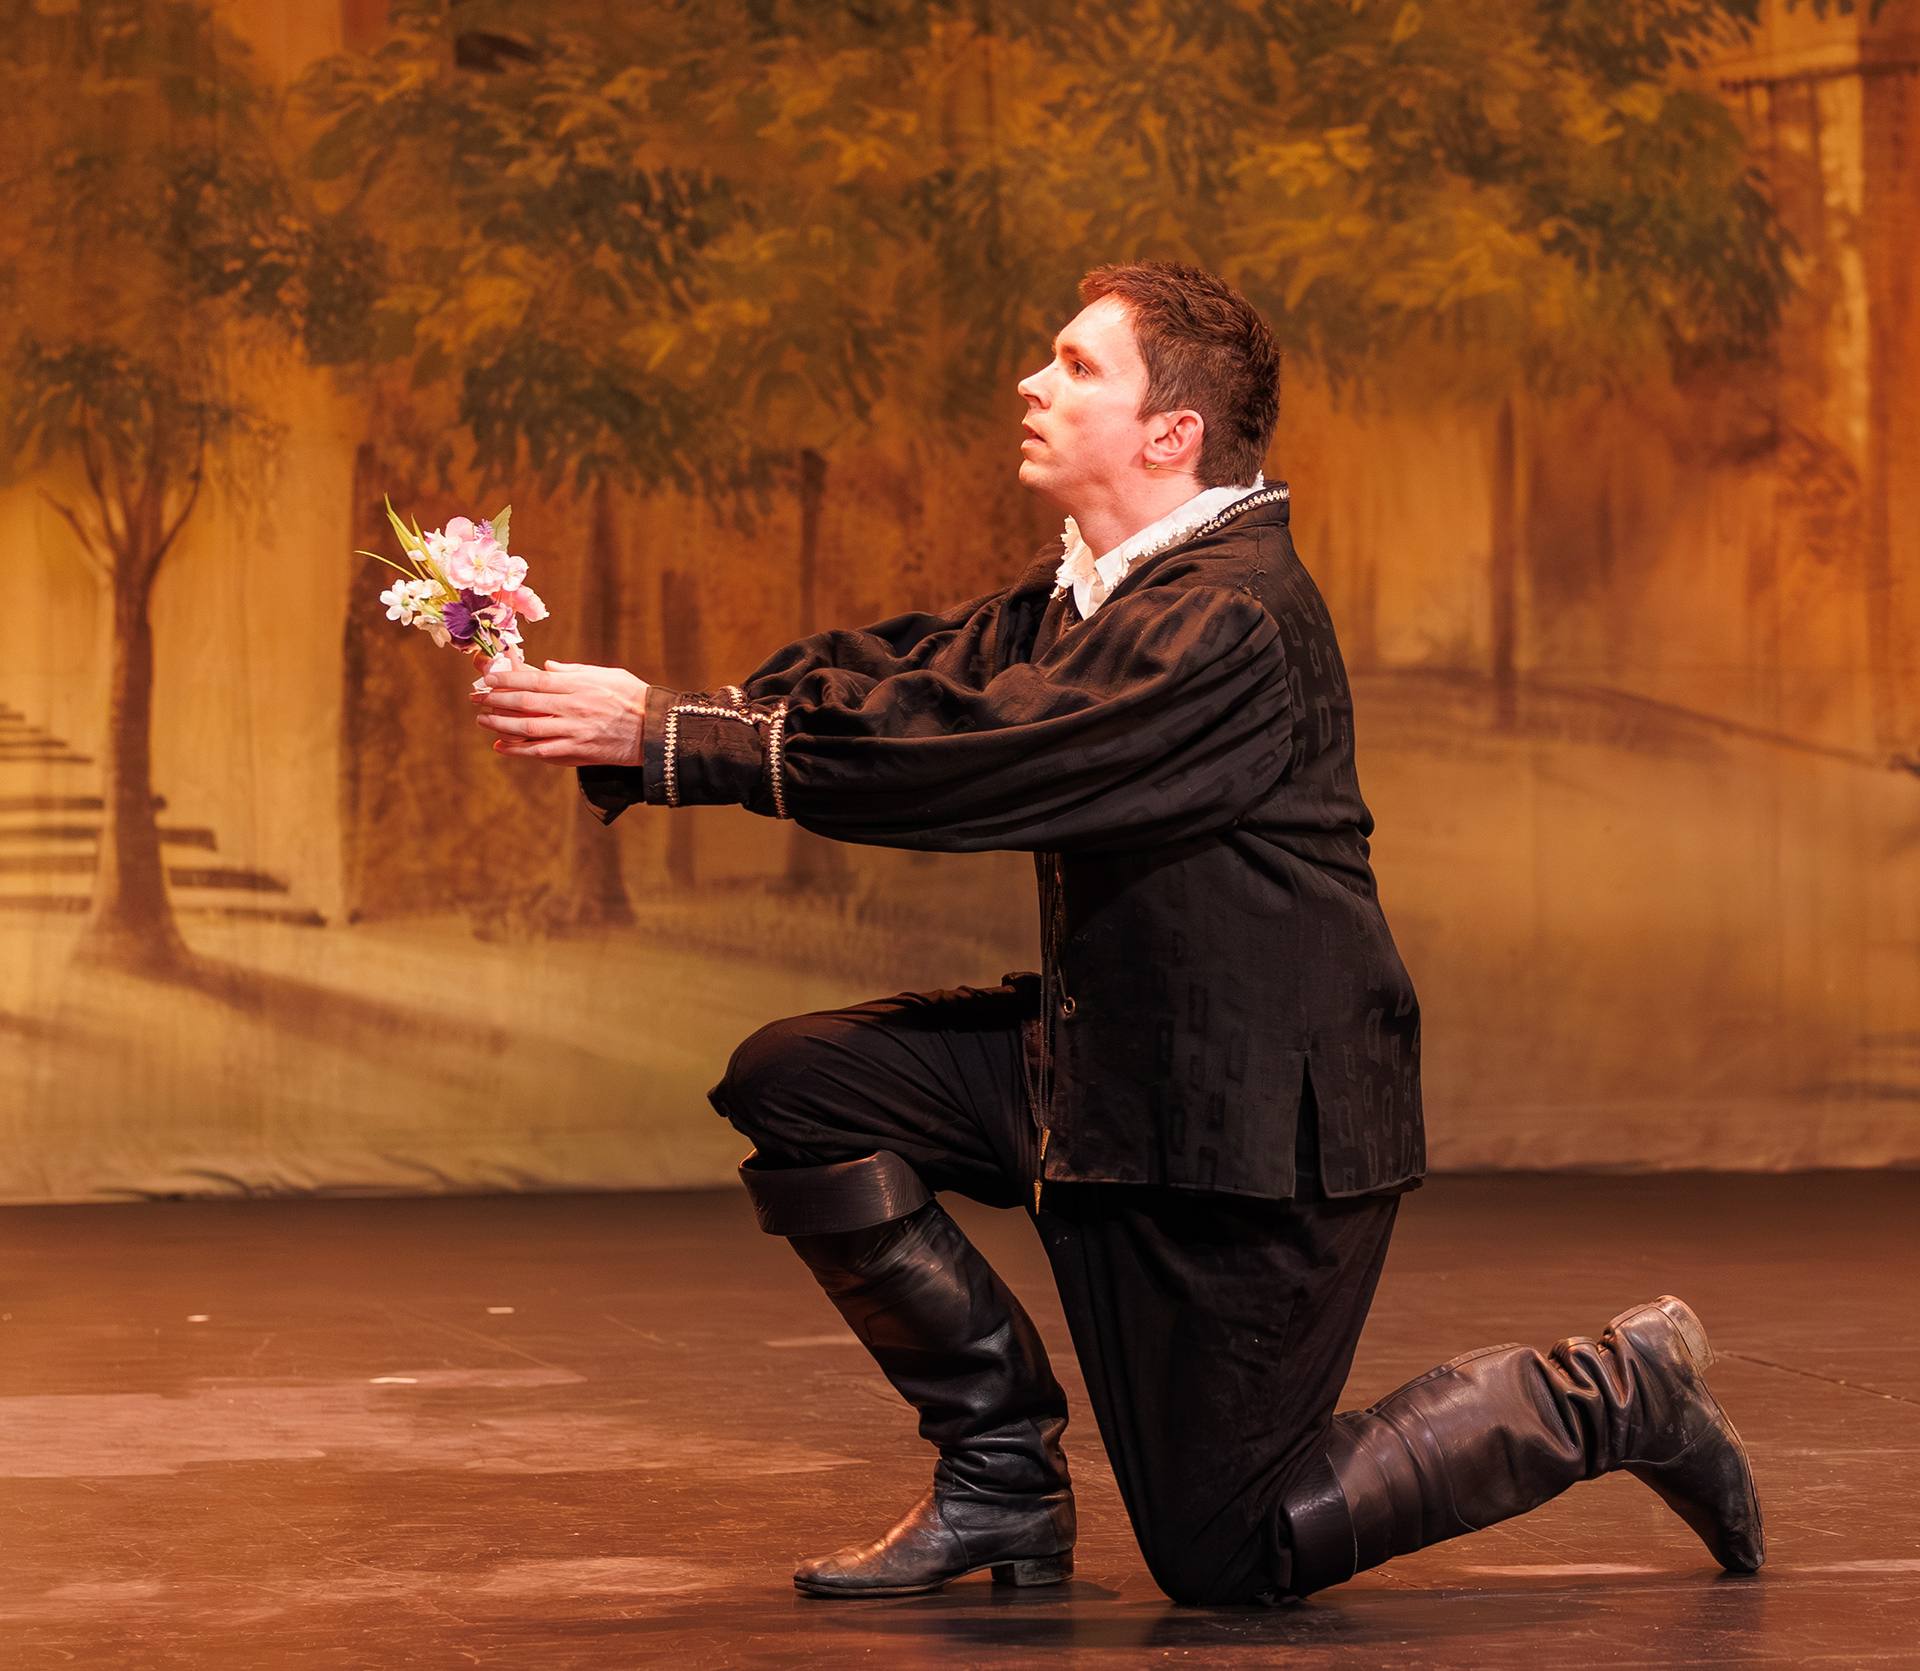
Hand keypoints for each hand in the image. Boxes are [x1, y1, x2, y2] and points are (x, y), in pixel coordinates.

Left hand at [471, 660, 648, 765]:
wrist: (656, 731)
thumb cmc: (634, 698)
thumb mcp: (607, 674)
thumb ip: (575, 671)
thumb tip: (549, 667)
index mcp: (578, 686)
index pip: (534, 680)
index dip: (507, 679)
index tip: (488, 678)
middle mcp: (572, 707)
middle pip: (525, 703)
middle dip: (496, 700)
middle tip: (476, 698)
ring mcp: (573, 731)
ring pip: (528, 727)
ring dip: (501, 724)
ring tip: (482, 721)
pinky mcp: (578, 752)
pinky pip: (542, 751)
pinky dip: (519, 750)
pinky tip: (502, 747)